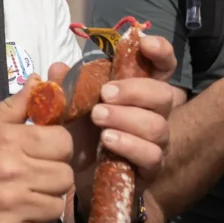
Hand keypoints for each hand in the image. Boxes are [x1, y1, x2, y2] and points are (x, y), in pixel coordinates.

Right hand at [0, 84, 76, 222]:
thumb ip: (15, 106)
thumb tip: (39, 80)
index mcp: (8, 142)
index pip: (64, 142)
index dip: (57, 146)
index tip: (45, 151)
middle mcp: (13, 175)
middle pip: (65, 176)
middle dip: (53, 175)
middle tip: (35, 175)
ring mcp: (12, 209)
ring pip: (57, 206)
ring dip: (45, 202)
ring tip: (25, 197)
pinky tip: (16, 216)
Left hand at [78, 33, 182, 191]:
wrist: (74, 178)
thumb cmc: (77, 135)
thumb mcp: (66, 108)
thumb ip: (63, 87)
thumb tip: (58, 68)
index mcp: (136, 92)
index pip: (162, 67)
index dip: (161, 52)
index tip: (144, 44)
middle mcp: (152, 114)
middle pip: (164, 95)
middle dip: (135, 90)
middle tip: (105, 94)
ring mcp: (155, 143)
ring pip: (158, 125)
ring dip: (127, 118)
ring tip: (98, 118)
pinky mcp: (150, 169)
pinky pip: (152, 155)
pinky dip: (129, 145)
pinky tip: (108, 141)